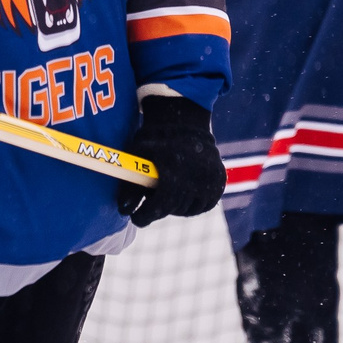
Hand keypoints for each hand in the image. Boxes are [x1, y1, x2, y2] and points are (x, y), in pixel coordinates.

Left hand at [116, 94, 225, 225]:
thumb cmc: (155, 141)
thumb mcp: (136, 157)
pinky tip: (182, 194)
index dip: (144, 217)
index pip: (157, 209)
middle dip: (158, 209)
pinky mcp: (219, 183)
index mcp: (173, 176)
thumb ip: (128, 185)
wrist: (184, 124)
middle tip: (150, 204)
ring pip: (189, 210)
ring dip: (176, 207)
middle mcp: (194, 181)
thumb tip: (123, 211)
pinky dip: (193, 204)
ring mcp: (209, 183)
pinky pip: (205, 205)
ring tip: (167, 194)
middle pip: (173, 210)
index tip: (137, 218)